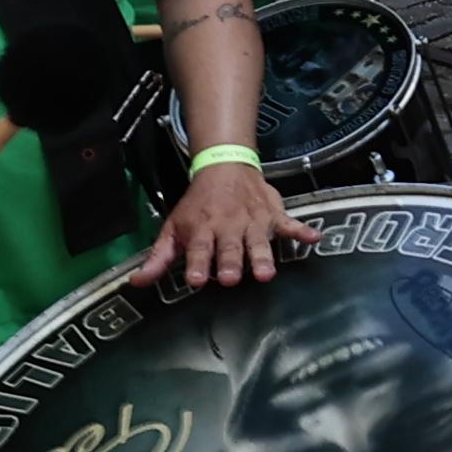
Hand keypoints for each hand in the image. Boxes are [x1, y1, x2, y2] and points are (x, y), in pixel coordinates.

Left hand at [132, 162, 319, 286]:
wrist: (225, 166)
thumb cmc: (198, 205)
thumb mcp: (174, 227)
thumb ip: (158, 258)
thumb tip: (136, 284)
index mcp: (203, 230)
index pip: (200, 249)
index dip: (198, 264)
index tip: (197, 279)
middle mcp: (228, 226)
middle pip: (230, 247)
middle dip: (231, 262)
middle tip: (232, 278)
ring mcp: (254, 221)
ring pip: (259, 241)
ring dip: (263, 255)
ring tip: (267, 273)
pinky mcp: (274, 216)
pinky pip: (290, 224)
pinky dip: (302, 230)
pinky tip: (315, 238)